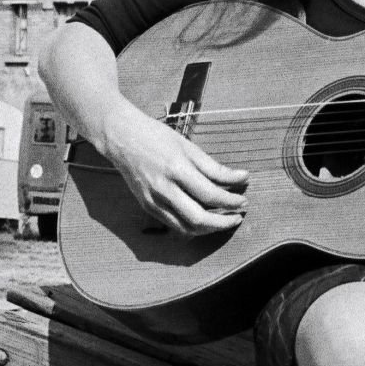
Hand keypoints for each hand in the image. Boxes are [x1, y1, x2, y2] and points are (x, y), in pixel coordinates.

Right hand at [102, 99, 247, 233]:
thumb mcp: (188, 147)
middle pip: (199, 219)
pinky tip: (204, 219)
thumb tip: (242, 178)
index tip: (243, 200)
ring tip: (223, 220)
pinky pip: (174, 225)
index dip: (230, 201)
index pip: (210, 195)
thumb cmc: (156, 137)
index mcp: (176, 169)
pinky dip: (192, 226)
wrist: (121, 137)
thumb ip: (215, 167)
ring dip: (209, 228)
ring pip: (186, 227)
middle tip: (238, 216)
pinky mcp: (147, 206)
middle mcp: (163, 189)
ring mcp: (153, 201)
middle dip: (223, 222)